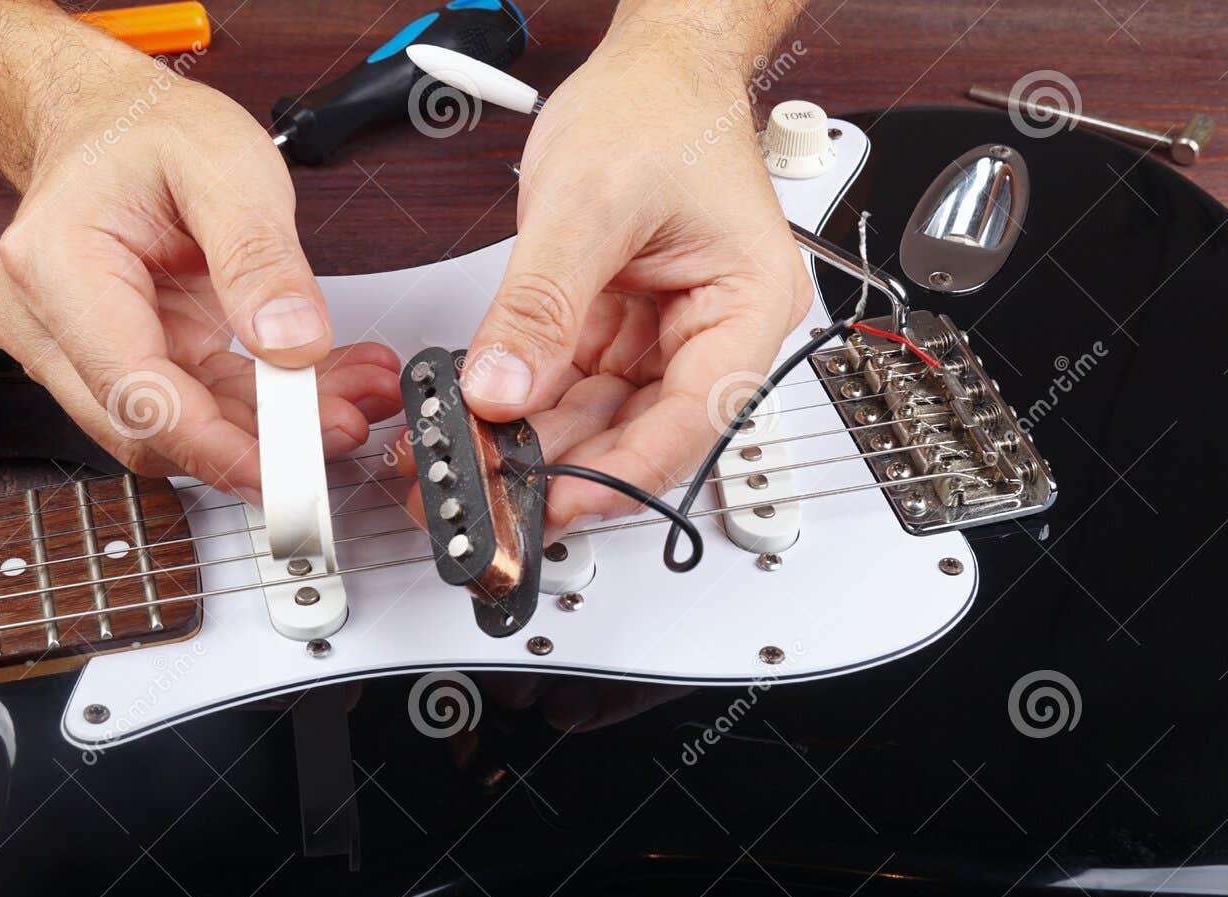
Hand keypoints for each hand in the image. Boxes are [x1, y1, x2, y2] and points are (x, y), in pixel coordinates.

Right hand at [0, 61, 400, 498]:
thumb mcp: (225, 165)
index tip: (286, 468)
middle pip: (155, 429)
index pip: (135, 394)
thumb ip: (261, 257)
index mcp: (59, 270)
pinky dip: (265, 405)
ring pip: (185, 428)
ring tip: (352, 397)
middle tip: (343, 425)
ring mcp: (84, 352)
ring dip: (273, 427)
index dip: (215, 446)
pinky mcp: (126, 362)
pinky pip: (200, 405)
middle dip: (257, 442)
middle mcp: (53, 325)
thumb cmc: (143, 130)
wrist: (106, 120)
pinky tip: (323, 386)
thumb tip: (293, 343)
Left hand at [459, 29, 811, 530]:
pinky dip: (534, 398)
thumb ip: (540, 304)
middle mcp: (717, 329)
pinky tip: (490, 413)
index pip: (692, 420)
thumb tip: (501, 387)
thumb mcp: (586, 204)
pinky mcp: (627, 323)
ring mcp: (670, 330)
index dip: (621, 472)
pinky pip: (580, 379)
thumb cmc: (656, 107)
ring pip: (606, 413)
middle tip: (496, 487)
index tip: (557, 500)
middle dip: (568, 460)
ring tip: (479, 454)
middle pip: (646, 428)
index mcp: (748, 304)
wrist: (652, 65)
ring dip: (542, 436)